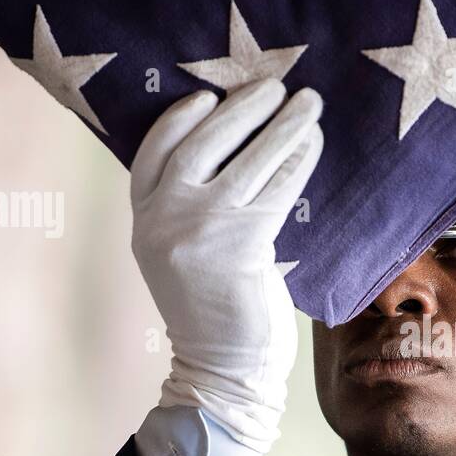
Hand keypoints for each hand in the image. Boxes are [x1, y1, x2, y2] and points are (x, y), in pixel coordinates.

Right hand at [129, 79, 322, 454]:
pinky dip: (298, 163)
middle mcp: (163, 220)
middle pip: (202, 144)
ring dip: (282, 127)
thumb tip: (231, 148)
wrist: (223, 369)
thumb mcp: (180, 252)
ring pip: (246, 162)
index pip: (154, 151)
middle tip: (275, 85)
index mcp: (142, 220)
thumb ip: (187, 208)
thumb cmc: (213, 310)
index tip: (210, 95)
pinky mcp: (240, 246)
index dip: (181, 118)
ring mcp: (199, 232)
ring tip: (309, 103)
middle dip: (242, 109)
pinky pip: (276, 190)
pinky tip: (313, 146)